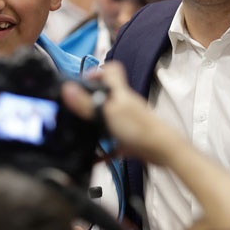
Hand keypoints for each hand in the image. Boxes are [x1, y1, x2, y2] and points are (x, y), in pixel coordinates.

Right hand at [61, 62, 185, 165]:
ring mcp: (127, 121)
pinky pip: (112, 143)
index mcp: (120, 93)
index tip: (84, 81)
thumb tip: (67, 88)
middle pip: (107, 96)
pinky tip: (95, 158)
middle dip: (92, 101)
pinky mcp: (129, 139)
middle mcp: (124, 104)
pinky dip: (102, 150)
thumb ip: (87, 102)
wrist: (162, 149)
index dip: (97, 72)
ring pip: (108, 119)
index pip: (112, 71)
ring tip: (81, 132)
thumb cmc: (140, 128)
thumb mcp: (108, 112)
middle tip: (77, 108)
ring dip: (96, 125)